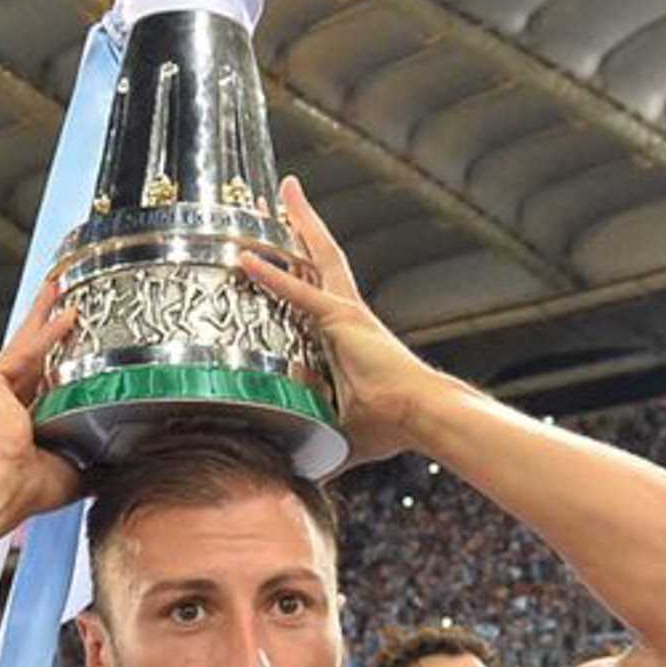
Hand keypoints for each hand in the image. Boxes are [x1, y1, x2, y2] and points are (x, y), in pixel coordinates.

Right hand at [0, 278, 87, 521]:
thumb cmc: (25, 489)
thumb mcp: (73, 473)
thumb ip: (94, 462)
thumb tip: (123, 462)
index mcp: (16, 430)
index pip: (41, 391)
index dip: (60, 371)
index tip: (76, 357)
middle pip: (31, 359)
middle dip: (47, 332)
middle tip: (63, 307)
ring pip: (25, 346)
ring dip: (44, 318)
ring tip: (60, 292)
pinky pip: (25, 351)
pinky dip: (48, 332)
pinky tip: (69, 315)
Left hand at [234, 177, 446, 463]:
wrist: (422, 415)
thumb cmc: (392, 424)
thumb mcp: (340, 434)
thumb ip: (314, 445)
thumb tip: (293, 472)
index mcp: (346, 334)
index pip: (314, 291)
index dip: (296, 269)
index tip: (281, 253)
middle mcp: (346, 312)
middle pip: (316, 256)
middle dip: (297, 226)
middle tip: (276, 198)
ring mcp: (345, 311)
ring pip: (311, 255)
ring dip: (291, 226)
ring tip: (274, 195)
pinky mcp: (341, 319)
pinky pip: (297, 291)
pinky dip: (270, 275)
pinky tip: (243, 258)